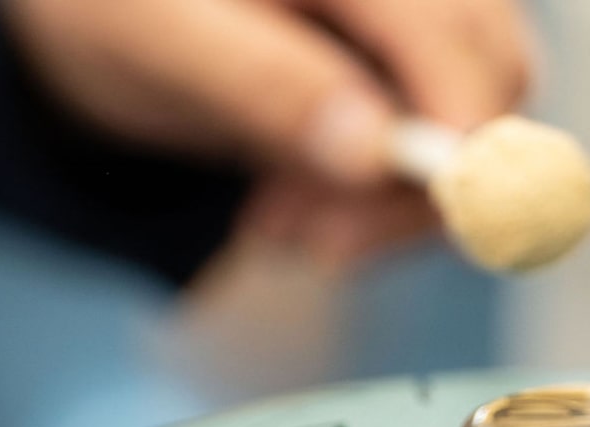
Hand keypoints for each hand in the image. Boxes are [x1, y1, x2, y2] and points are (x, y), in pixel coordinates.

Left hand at [2, 0, 535, 269]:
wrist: (101, 16)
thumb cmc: (114, 6)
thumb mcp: (168, 43)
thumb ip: (268, 88)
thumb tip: (373, 154)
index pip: (459, 39)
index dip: (464, 144)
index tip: (425, 226)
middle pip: (488, 87)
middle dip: (411, 189)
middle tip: (311, 241)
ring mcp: (407, 24)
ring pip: (465, 133)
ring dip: (381, 207)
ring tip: (273, 223)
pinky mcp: (392, 72)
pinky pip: (423, 152)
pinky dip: (366, 200)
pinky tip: (291, 205)